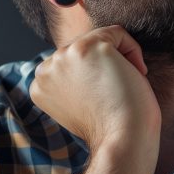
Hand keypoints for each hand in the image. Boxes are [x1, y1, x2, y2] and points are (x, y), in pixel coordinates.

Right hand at [30, 25, 161, 173]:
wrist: (122, 140)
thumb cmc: (111, 126)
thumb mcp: (80, 101)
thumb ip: (73, 79)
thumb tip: (88, 58)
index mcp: (39, 84)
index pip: (72, 62)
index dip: (95, 76)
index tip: (105, 99)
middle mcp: (45, 68)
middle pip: (84, 47)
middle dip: (106, 66)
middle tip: (117, 93)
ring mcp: (64, 56)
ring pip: (100, 38)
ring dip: (119, 58)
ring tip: (123, 86)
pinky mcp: (88, 48)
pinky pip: (117, 33)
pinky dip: (132, 50)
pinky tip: (134, 74)